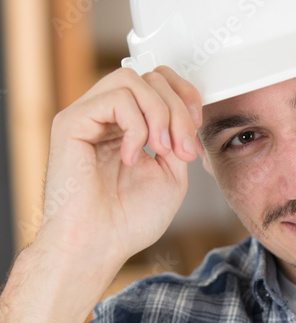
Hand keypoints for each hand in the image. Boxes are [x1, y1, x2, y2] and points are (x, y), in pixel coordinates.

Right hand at [39, 66, 201, 274]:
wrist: (98, 246)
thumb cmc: (127, 221)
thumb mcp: (171, 174)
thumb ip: (179, 138)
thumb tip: (185, 113)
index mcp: (127, 127)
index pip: (156, 83)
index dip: (183, 94)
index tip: (196, 124)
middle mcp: (105, 117)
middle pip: (149, 76)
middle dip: (177, 108)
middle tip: (182, 148)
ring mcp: (87, 117)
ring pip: (131, 79)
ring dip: (160, 114)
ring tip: (161, 150)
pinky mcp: (71, 122)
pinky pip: (115, 98)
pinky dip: (135, 126)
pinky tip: (132, 157)